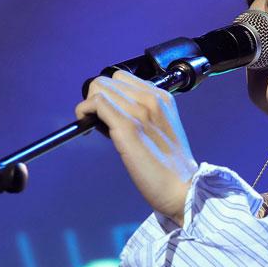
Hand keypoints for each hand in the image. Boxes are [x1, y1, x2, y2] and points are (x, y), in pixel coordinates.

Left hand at [74, 70, 198, 224]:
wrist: (183, 188)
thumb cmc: (171, 168)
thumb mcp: (162, 129)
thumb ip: (143, 115)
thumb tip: (114, 113)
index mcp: (162, 98)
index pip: (122, 78)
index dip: (109, 92)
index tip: (107, 112)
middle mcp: (151, 99)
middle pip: (108, 80)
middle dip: (96, 97)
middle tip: (97, 120)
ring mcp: (139, 112)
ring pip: (99, 88)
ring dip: (89, 105)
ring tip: (93, 125)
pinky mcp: (127, 127)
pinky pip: (96, 103)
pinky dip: (84, 110)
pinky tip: (86, 126)